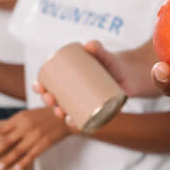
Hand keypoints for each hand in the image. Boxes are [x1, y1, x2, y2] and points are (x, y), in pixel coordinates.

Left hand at [0, 107, 72, 169]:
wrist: (65, 116)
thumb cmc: (45, 115)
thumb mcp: (28, 114)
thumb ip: (14, 123)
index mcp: (21, 118)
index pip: (3, 130)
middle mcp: (26, 126)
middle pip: (7, 141)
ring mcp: (35, 136)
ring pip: (18, 150)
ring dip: (8, 160)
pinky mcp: (44, 143)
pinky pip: (32, 155)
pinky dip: (24, 162)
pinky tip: (17, 168)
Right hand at [32, 40, 156, 123]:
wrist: (132, 74)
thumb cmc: (113, 62)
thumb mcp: (104, 55)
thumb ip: (98, 48)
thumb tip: (90, 45)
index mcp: (70, 79)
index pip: (49, 84)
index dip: (40, 87)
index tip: (38, 85)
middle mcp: (75, 93)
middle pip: (56, 100)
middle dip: (48, 102)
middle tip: (50, 99)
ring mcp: (85, 103)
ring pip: (67, 111)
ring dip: (60, 115)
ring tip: (61, 113)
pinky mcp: (97, 111)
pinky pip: (84, 119)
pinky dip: (77, 123)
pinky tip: (73, 124)